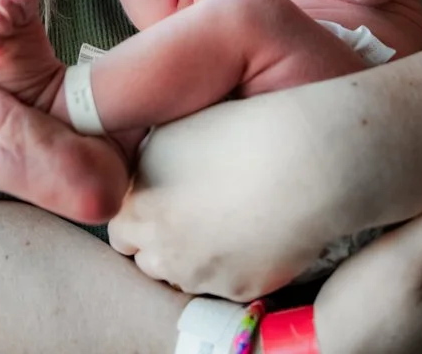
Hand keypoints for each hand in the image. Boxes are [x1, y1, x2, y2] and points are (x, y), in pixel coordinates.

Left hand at [108, 90, 346, 298]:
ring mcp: (200, 275)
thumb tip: (145, 176)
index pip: (120, 228)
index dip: (142, 214)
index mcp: (140, 206)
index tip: (163, 201)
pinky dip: (235, 265)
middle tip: (194, 214)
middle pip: (147, 259)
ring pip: (185, 276)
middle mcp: (163, 248)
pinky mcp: (238, 289)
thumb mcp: (175, 134)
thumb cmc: (242, 132)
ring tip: (227, 222)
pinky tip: (255, 234)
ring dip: (195, 257)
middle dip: (162, 241)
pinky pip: (226, 284)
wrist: (301, 162)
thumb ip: (149, 165)